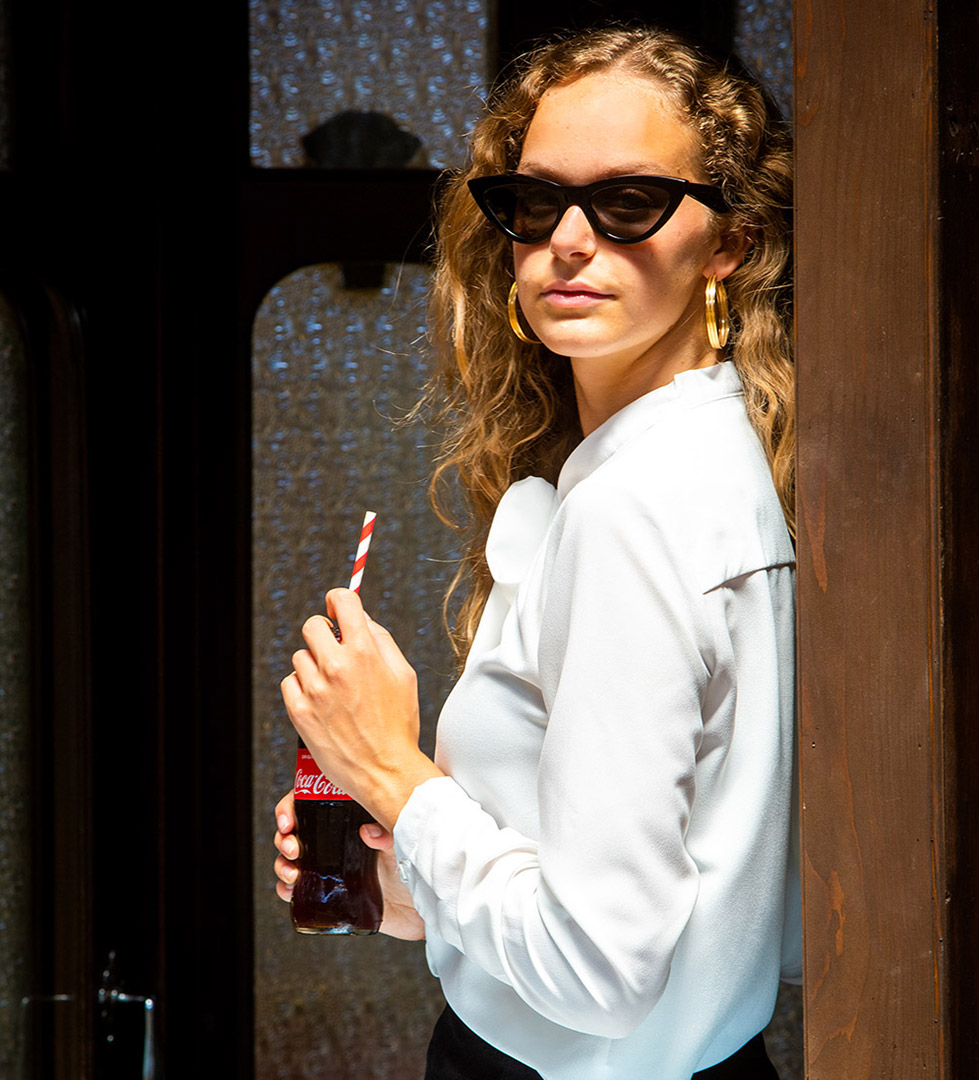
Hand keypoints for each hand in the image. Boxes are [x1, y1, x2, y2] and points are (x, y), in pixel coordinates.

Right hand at [273, 789, 424, 940]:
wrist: (422, 909)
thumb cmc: (416, 868)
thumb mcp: (404, 843)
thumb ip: (388, 833)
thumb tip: (367, 832)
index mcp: (352, 820)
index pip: (312, 803)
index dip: (292, 807)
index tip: (288, 819)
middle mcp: (338, 841)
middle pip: (296, 830)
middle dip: (285, 837)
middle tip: (294, 848)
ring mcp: (331, 867)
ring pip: (291, 858)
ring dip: (282, 863)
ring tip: (293, 872)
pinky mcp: (330, 893)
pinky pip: (297, 889)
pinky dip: (285, 888)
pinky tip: (290, 889)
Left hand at [280, 589, 442, 830]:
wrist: (385, 770)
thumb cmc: (398, 725)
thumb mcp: (404, 675)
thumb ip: (382, 641)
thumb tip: (362, 619)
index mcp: (364, 652)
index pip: (342, 601)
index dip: (339, 601)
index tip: (338, 610)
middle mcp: (336, 666)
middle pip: (312, 625)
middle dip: (324, 633)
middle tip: (334, 650)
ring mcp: (315, 689)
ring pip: (300, 656)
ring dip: (314, 665)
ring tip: (333, 686)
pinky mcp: (299, 711)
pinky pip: (289, 683)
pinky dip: (302, 688)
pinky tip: (321, 701)